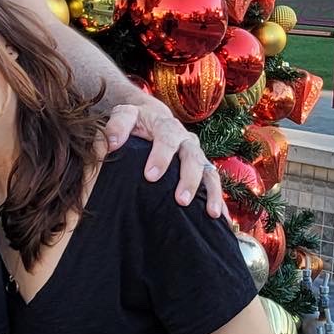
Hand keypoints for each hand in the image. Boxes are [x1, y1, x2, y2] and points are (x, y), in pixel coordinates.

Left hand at [103, 102, 223, 217]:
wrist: (152, 117)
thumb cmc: (135, 121)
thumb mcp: (124, 116)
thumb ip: (117, 126)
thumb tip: (112, 144)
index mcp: (167, 127)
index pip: (167, 140)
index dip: (161, 157)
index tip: (150, 176)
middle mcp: (186, 140)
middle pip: (193, 158)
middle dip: (189, 179)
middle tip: (180, 200)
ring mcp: (196, 154)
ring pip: (208, 171)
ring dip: (211, 192)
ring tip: (210, 213)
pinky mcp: (202, 167)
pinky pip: (214, 182)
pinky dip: (218, 198)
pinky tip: (220, 217)